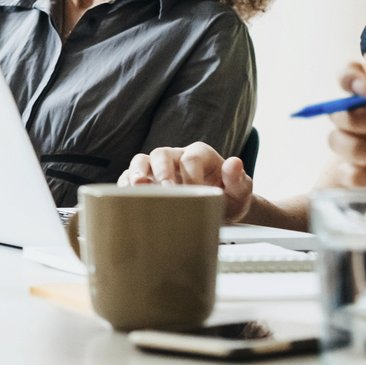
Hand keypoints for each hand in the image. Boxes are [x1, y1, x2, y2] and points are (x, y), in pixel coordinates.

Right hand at [119, 142, 254, 223]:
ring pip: (141, 161)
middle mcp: (176, 157)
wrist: (220, 210)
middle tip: (166, 189)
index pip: (191, 158)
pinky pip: (129, 176)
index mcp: (200, 154)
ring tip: (136, 187)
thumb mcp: (240, 191)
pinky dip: (125, 183)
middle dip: (161, 171)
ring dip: (136, 173)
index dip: (191, 174)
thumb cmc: (229, 199)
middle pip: (161, 153)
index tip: (196, 193)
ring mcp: (159, 168)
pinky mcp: (147, 181)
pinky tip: (125, 196)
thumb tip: (234, 162)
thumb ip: (238, 179)